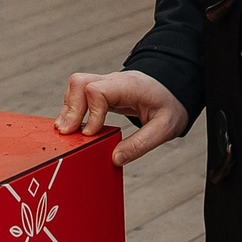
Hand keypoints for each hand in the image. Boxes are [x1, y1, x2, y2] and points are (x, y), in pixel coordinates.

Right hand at [54, 69, 187, 164]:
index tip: (91, 134)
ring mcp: (107, 84)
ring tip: (66, 133)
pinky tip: (73, 127)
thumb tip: (115, 159)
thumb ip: (140, 144)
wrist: (174, 90)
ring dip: (68, 109)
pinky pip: (80, 94)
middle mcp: (114, 82)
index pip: (97, 90)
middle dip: (70, 109)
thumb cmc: (170, 105)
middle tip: (67, 134)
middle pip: (80, 82)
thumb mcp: (164, 128)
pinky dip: (72, 109)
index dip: (90, 114)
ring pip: (76, 86)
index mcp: (129, 87)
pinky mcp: (102, 92)